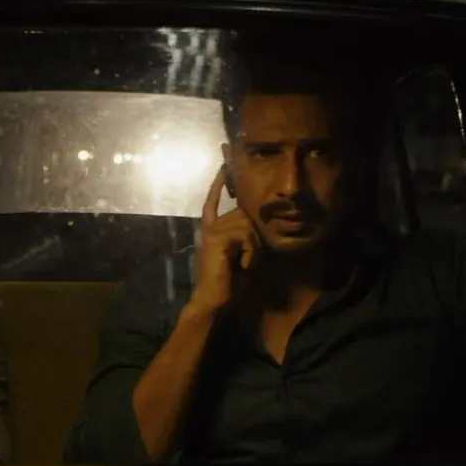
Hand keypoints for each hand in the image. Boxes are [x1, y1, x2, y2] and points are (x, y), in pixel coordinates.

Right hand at [189, 166, 257, 312]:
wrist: (214, 301)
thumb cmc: (229, 282)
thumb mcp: (241, 254)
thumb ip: (245, 237)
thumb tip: (255, 224)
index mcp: (212, 229)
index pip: (214, 199)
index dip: (219, 181)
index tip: (223, 163)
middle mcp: (209, 226)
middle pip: (243, 212)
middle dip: (255, 233)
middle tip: (251, 257)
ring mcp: (211, 231)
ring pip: (247, 223)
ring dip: (254, 245)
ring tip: (247, 263)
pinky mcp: (217, 238)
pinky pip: (245, 233)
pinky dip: (250, 251)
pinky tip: (244, 265)